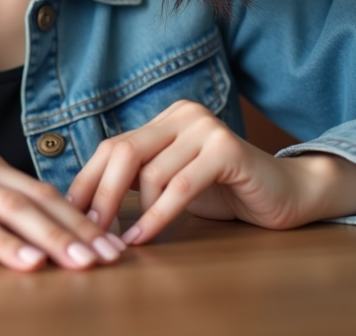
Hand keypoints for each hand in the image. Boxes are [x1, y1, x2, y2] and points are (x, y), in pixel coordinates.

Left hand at [66, 100, 355, 243]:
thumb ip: (138, 179)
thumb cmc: (226, 190)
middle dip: (100, 194)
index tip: (69, 213)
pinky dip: (158, 215)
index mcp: (165, 118)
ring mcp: (205, 128)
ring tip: (120, 241)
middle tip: (87, 229)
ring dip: (132, 212)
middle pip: (123, 152)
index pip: (112, 145)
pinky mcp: (226, 149)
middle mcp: (183, 115)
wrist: (286, 194)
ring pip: (151, 172)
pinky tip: (144, 237)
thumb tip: (84, 200)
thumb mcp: (172, 181)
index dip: (87, 179)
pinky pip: (180, 186)